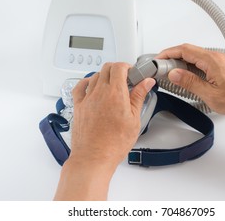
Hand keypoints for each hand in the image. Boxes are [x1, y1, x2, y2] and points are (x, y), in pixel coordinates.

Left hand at [54, 62, 154, 199]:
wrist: (93, 157)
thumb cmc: (113, 144)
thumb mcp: (134, 120)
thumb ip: (139, 97)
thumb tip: (146, 83)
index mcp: (115, 93)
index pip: (119, 67)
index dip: (127, 66)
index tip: (133, 73)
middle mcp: (99, 92)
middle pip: (106, 68)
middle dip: (117, 69)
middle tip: (125, 79)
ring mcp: (87, 98)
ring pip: (94, 76)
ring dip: (104, 76)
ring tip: (112, 85)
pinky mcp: (78, 106)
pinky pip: (80, 87)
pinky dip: (87, 82)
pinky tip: (91, 85)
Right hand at [156, 44, 224, 114]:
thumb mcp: (211, 95)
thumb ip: (190, 82)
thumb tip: (175, 74)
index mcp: (211, 61)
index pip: (184, 50)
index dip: (168, 53)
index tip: (158, 59)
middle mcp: (216, 57)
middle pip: (188, 51)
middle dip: (172, 57)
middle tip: (163, 69)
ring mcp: (220, 61)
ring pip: (195, 56)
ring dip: (182, 62)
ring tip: (174, 75)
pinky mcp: (223, 66)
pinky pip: (203, 62)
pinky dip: (192, 66)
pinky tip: (190, 77)